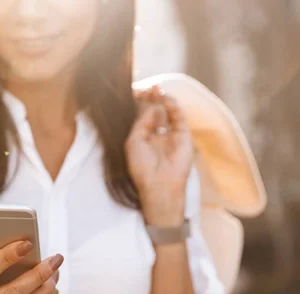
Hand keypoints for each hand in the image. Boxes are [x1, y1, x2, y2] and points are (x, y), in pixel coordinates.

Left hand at [127, 86, 193, 224]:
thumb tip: (151, 105)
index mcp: (143, 139)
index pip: (142, 116)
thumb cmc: (142, 166)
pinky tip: (165, 98)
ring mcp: (171, 135)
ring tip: (156, 88)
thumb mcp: (135, 140)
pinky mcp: (183, 136)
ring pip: (167, 112)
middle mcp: (157, 135)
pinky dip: (172, 106)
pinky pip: (178, 117)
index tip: (136, 90)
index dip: (140, 104)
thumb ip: (142, 121)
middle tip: (149, 86)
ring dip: (162, 99)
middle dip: (151, 99)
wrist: (159, 184)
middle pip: (155, 111)